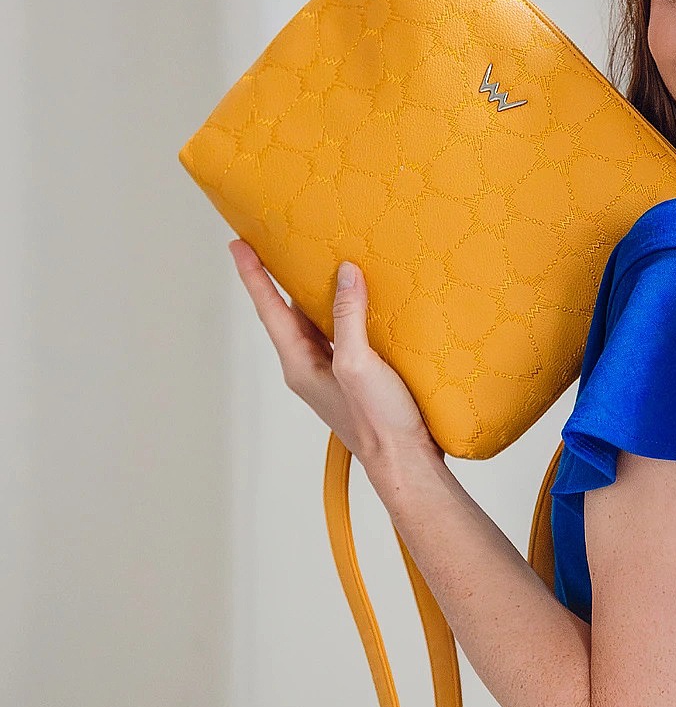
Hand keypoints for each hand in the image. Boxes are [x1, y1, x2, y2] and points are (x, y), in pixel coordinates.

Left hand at [227, 240, 444, 474]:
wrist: (406, 462)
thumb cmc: (378, 422)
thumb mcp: (358, 363)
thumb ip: (347, 317)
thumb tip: (345, 273)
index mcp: (299, 365)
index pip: (269, 310)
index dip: (252, 276)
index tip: (237, 244)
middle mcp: (309, 368)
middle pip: (288, 314)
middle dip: (280, 279)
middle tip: (278, 244)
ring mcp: (333, 374)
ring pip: (316, 324)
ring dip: (315, 295)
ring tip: (319, 263)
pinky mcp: (357, 378)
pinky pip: (342, 335)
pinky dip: (344, 312)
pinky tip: (360, 301)